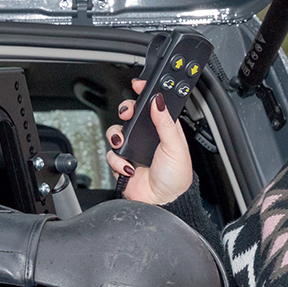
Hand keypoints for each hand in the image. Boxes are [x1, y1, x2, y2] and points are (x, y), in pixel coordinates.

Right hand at [106, 79, 193, 205]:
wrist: (163, 202)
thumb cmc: (176, 177)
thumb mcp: (175, 146)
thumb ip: (165, 122)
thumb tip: (158, 100)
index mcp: (164, 130)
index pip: (152, 105)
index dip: (145, 93)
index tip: (139, 85)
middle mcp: (147, 137)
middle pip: (130, 115)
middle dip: (126, 111)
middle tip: (127, 113)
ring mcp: (133, 150)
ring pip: (116, 132)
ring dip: (117, 137)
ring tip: (123, 144)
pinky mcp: (122, 163)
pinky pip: (111, 155)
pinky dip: (117, 161)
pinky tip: (129, 167)